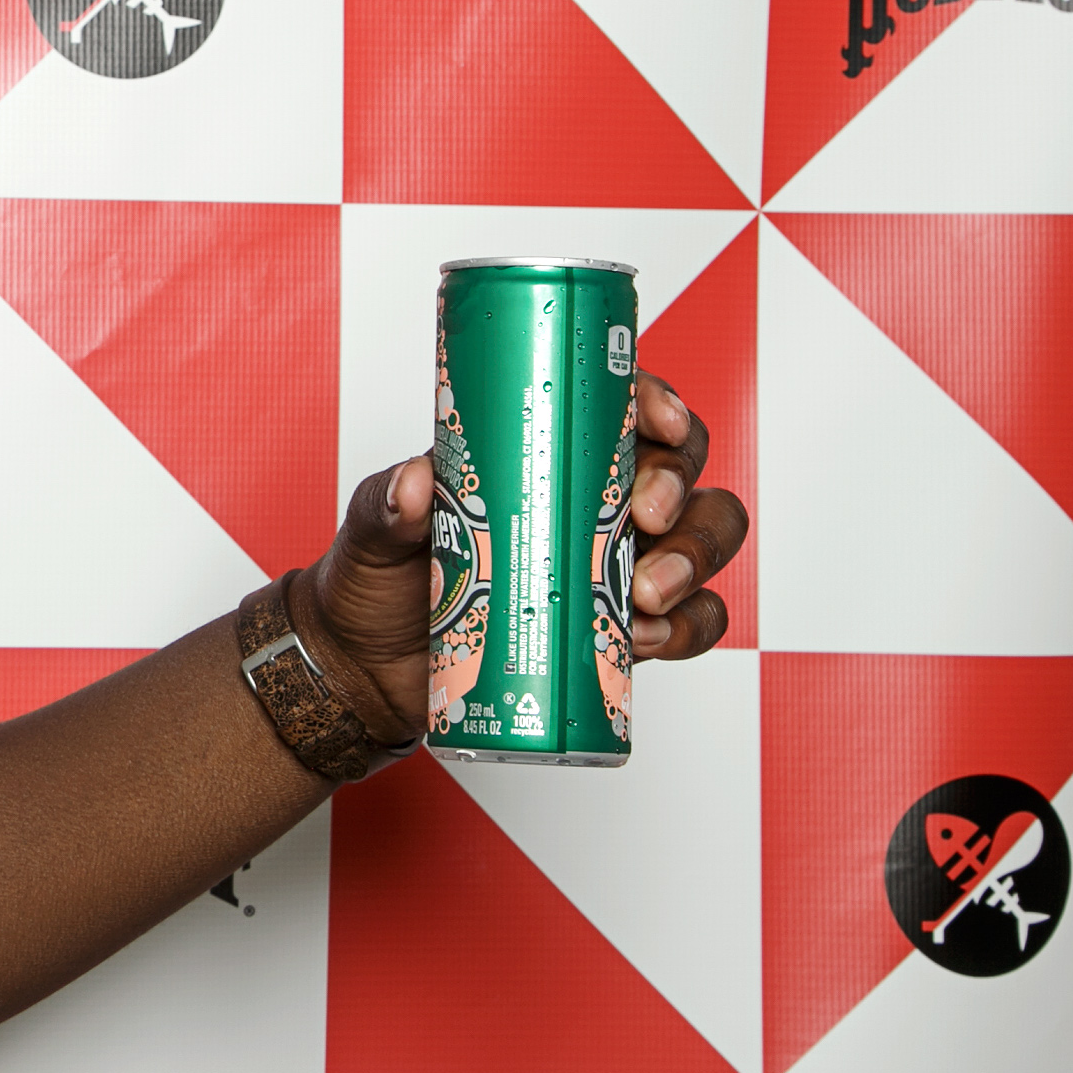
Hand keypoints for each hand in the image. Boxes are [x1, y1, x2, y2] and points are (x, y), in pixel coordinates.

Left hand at [299, 371, 747, 744]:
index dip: (656, 402)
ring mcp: (613, 563)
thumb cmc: (377, 580)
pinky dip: (685, 627)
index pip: (616, 408)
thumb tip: (414, 483)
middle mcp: (591, 500)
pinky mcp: (621, 626)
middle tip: (645, 517)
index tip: (659, 421)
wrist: (372, 670)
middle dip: (679, 488)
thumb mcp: (372, 529)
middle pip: (678, 470)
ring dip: (693, 559)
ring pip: (701, 539)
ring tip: (646, 593)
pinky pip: (689, 618)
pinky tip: (646, 637)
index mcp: (539, 454)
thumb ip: (388, 503)